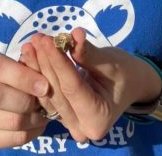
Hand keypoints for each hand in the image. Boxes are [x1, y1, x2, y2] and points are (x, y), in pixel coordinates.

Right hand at [0, 53, 49, 151]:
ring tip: (43, 113)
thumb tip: (45, 63)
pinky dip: (32, 132)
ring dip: (34, 118)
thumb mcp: (20, 66)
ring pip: (11, 121)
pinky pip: (15, 139)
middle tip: (44, 101)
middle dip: (27, 100)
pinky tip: (37, 124)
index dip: (24, 77)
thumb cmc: (12, 79)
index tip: (44, 86)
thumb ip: (31, 64)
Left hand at [26, 29, 160, 141]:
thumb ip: (88, 52)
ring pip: (48, 92)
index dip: (58, 62)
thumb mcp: (110, 62)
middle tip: (36, 38)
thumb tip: (75, 34)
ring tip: (31, 43)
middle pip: (57, 90)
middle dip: (45, 61)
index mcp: (97, 119)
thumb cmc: (124, 73)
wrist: (130, 84)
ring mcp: (69, 124)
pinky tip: (31, 54)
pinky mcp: (61, 115)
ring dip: (37, 66)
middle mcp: (81, 128)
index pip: (72, 87)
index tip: (47, 40)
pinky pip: (46, 93)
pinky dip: (39, 72)